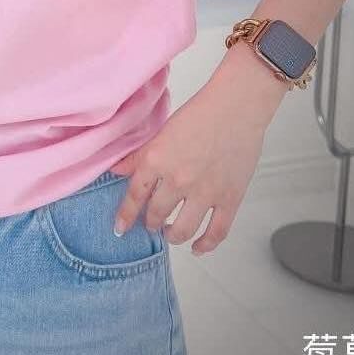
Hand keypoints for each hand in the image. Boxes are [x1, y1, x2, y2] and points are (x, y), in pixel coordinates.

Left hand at [109, 79, 270, 255]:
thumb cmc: (201, 113)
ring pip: (182, 230)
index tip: (121, 228)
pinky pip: (216, 232)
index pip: (134, 196)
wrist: (236, 107)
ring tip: (171, 233)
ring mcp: (204, 192)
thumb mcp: (161, 132)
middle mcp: (177, 180)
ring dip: (173, 235)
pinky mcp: (229, 199)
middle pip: (156, 215)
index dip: (126, 216)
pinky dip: (205, 245)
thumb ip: (138, 156)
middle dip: (151, 223)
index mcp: (156, 161)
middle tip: (151, 224)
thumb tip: (116, 170)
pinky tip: (198, 248)